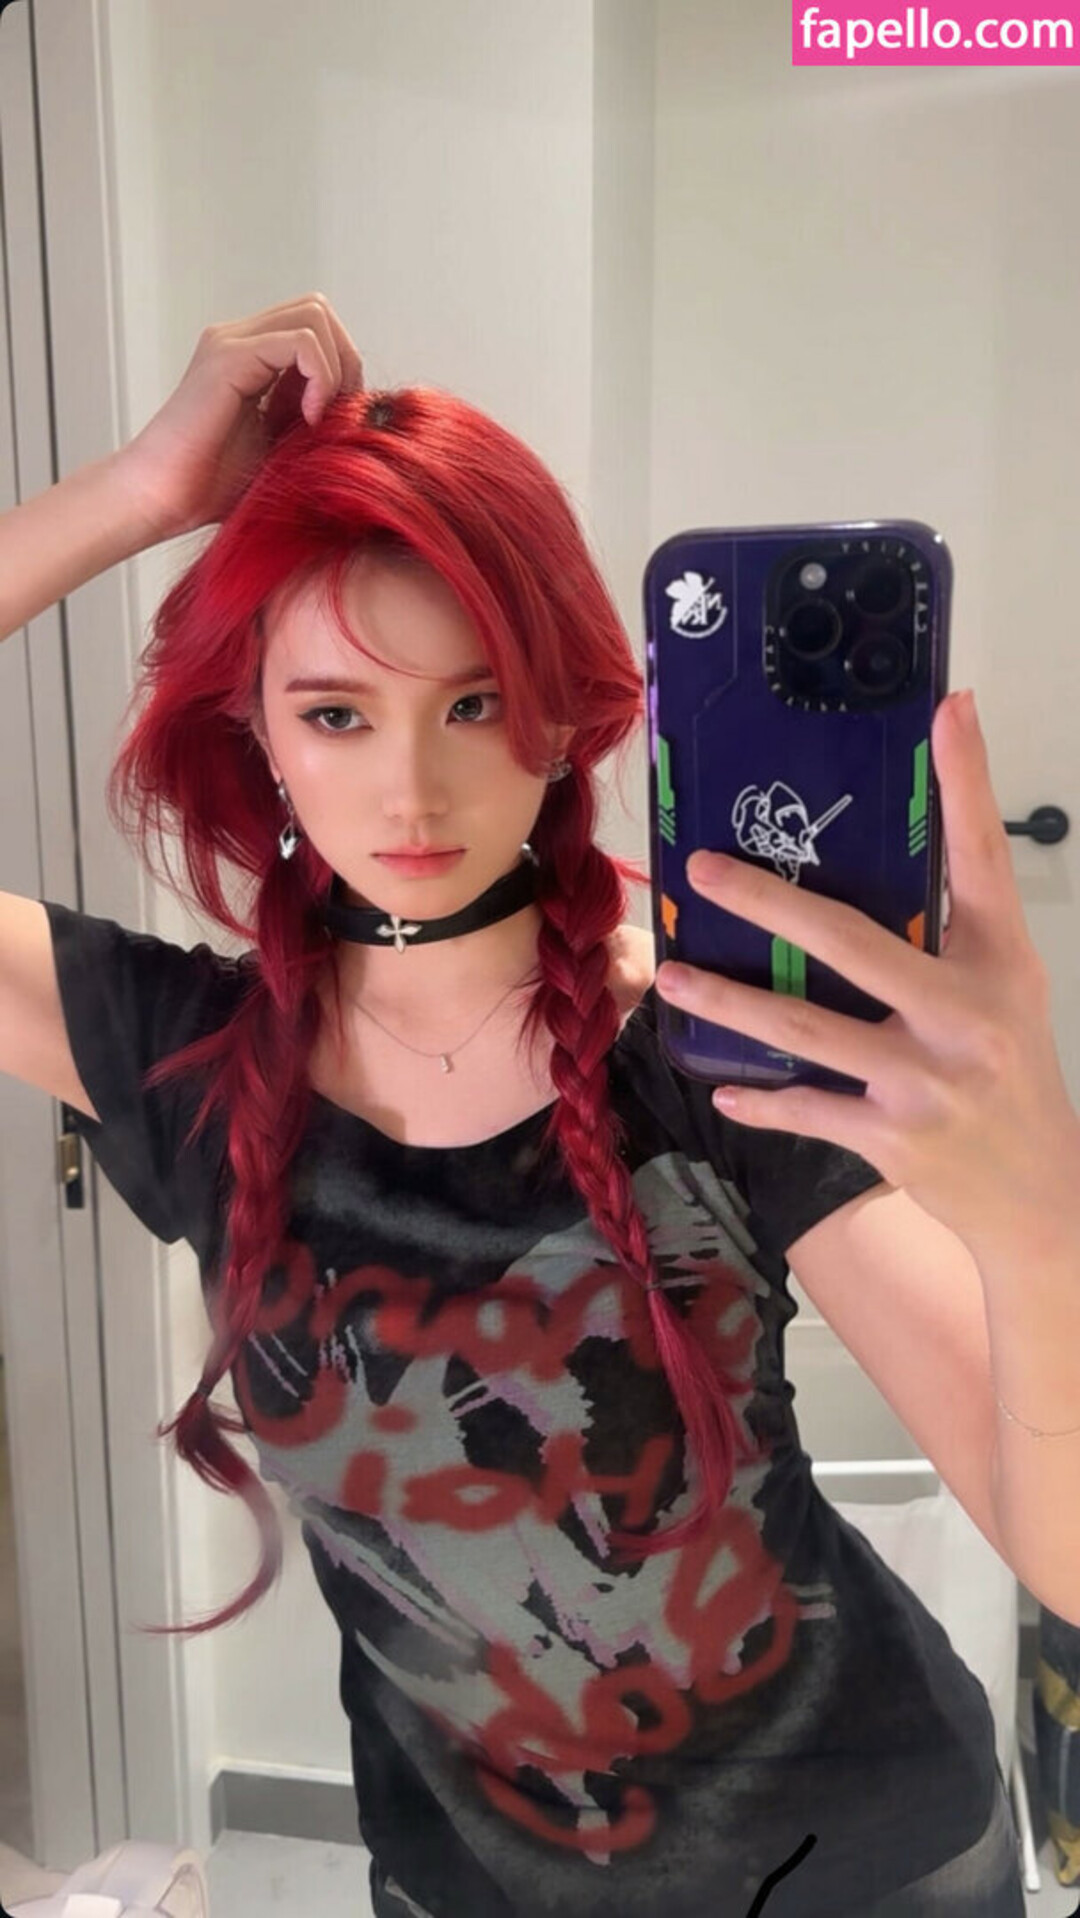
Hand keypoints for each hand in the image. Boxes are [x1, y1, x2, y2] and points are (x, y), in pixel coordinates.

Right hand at [113, 292, 364, 542]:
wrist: (162, 501)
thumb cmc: (212, 487)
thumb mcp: (282, 446)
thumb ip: (311, 418)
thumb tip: (361, 410)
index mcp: (251, 357)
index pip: (316, 329)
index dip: (342, 366)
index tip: (338, 418)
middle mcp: (239, 339)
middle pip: (318, 310)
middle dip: (344, 358)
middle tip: (338, 411)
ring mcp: (231, 343)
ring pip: (314, 315)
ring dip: (335, 366)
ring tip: (319, 416)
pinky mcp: (228, 357)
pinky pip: (301, 342)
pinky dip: (320, 376)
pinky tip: (308, 417)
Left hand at [655, 691, 1079, 1250]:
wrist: (1042, 1192)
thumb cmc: (1011, 1068)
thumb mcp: (1003, 982)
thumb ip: (958, 915)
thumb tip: (908, 834)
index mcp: (998, 962)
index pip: (981, 855)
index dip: (965, 781)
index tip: (945, 708)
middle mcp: (966, 1016)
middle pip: (853, 944)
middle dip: (769, 903)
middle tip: (705, 868)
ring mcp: (927, 1082)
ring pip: (808, 1032)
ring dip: (731, 1004)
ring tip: (674, 978)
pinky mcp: (895, 1140)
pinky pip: (810, 1111)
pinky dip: (763, 1104)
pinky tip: (722, 1090)